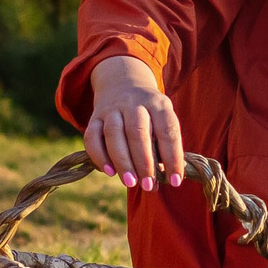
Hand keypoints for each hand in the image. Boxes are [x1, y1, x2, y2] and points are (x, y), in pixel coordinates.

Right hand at [82, 54, 183, 191]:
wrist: (122, 81)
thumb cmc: (148, 113)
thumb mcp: (161, 119)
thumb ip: (162, 146)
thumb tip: (161, 180)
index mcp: (159, 104)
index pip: (168, 131)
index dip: (172, 157)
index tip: (175, 181)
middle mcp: (135, 103)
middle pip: (138, 132)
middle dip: (144, 162)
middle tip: (149, 186)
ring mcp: (113, 108)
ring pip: (114, 133)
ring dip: (123, 161)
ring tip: (130, 183)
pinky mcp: (95, 116)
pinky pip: (92, 136)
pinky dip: (99, 156)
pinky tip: (109, 172)